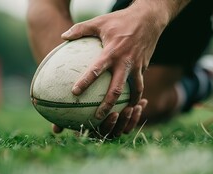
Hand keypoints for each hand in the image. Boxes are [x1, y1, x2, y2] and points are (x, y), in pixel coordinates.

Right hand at [52, 98, 147, 138]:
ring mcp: (117, 127)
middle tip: (126, 108)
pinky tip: (143, 102)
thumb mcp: (70, 116)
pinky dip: (138, 113)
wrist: (86, 102)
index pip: (103, 133)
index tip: (112, 114)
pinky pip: (133, 121)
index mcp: (95, 132)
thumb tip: (55, 131)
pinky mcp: (126, 122)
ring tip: (135, 105)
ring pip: (126, 127)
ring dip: (132, 118)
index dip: (109, 125)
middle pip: (117, 131)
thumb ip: (63, 123)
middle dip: (122, 121)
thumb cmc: (75, 109)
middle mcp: (107, 132)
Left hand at [61, 3, 165, 119]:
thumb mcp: (100, 21)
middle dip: (107, 105)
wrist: (149, 18)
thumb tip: (63, 37)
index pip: (96, 70)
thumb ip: (80, 29)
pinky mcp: (144, 67)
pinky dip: (136, 95)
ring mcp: (137, 66)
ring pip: (134, 91)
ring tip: (119, 115)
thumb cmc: (121, 20)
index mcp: (112, 52)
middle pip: (116, 89)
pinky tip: (130, 102)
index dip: (85, 82)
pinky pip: (140, 84)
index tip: (74, 93)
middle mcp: (125, 62)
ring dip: (127, 105)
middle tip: (97, 117)